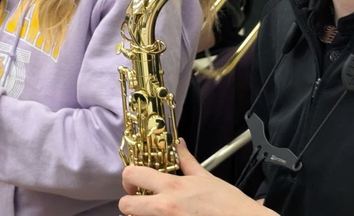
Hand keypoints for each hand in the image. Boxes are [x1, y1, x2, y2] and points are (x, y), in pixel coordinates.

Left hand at [119, 140, 274, 215]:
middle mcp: (164, 207)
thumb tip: (178, 144)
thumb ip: (186, 161)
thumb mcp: (205, 178)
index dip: (129, 178)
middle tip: (140, 201)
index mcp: (172, 187)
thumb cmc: (228, 204)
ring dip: (141, 215)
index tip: (136, 183)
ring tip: (154, 212)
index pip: (132, 175)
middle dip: (129, 202)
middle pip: (125, 205)